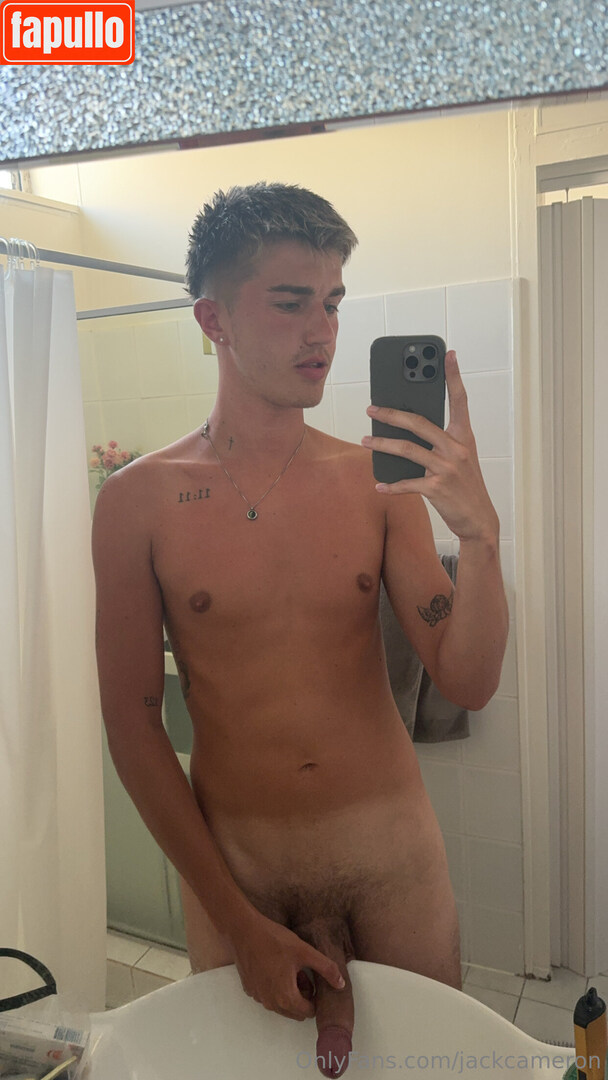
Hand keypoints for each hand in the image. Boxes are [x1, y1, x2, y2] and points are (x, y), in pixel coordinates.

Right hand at [230, 909, 345, 1021]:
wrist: (243, 931)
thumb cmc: (274, 940)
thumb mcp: (305, 951)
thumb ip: (326, 969)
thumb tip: (341, 984)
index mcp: (286, 998)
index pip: (308, 1012)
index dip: (313, 996)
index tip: (309, 977)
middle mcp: (271, 1004)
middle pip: (294, 1011)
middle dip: (301, 996)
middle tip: (299, 972)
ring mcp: (258, 998)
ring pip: (280, 1005)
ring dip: (287, 992)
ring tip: (287, 967)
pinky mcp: (249, 990)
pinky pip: (267, 996)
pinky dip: (273, 987)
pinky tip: (273, 966)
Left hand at [362, 350, 498, 541]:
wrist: (479, 520)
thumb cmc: (465, 485)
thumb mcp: (460, 458)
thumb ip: (440, 442)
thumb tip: (407, 429)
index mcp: (464, 437)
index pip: (460, 400)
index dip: (453, 376)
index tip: (447, 354)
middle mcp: (456, 448)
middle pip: (418, 422)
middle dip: (391, 414)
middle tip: (372, 410)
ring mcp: (446, 468)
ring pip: (406, 450)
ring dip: (381, 445)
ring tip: (365, 441)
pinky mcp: (436, 488)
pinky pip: (407, 483)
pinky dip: (390, 485)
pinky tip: (379, 485)